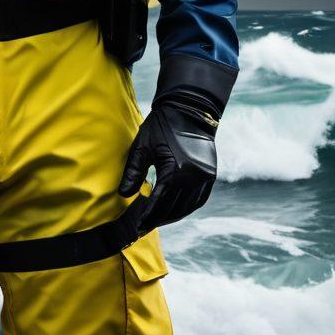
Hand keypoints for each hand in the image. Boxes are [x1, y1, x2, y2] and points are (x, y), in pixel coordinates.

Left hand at [118, 99, 217, 233]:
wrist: (189, 109)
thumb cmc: (162, 125)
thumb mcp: (143, 146)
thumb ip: (133, 172)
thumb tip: (124, 195)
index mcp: (176, 171)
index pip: (159, 202)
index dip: (147, 216)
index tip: (136, 226)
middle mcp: (194, 178)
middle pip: (173, 208)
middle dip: (157, 219)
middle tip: (143, 226)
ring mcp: (205, 178)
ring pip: (187, 207)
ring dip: (171, 215)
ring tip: (156, 220)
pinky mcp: (211, 175)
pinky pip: (198, 200)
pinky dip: (186, 208)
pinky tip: (175, 210)